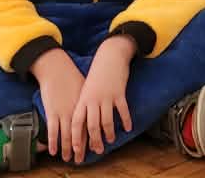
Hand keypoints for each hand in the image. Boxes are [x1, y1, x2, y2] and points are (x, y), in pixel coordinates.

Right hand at [32, 49, 85, 159]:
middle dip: (82, 149)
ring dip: (68, 149)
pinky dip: (53, 142)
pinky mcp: (52, 111)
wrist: (56, 67)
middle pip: (81, 134)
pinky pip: (53, 131)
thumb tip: (98, 108)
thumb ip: (90, 99)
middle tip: (81, 159)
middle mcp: (77, 110)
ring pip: (68, 136)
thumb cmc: (71, 76)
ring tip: (69, 158)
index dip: (93, 139)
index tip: (95, 150)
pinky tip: (53, 151)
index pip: (91, 126)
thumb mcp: (85, 87)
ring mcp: (64, 112)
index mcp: (86, 104)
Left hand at [68, 38, 134, 162]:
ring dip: (109, 133)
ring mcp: (106, 96)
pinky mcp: (119, 92)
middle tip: (98, 150)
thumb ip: (84, 104)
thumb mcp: (87, 88)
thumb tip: (82, 124)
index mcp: (83, 99)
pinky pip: (123, 111)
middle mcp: (93, 99)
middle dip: (94, 140)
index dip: (76, 137)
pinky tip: (128, 127)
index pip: (77, 122)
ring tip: (111, 140)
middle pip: (92, 125)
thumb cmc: (98, 73)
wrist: (110, 54)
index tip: (77, 149)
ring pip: (106, 121)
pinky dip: (126, 120)